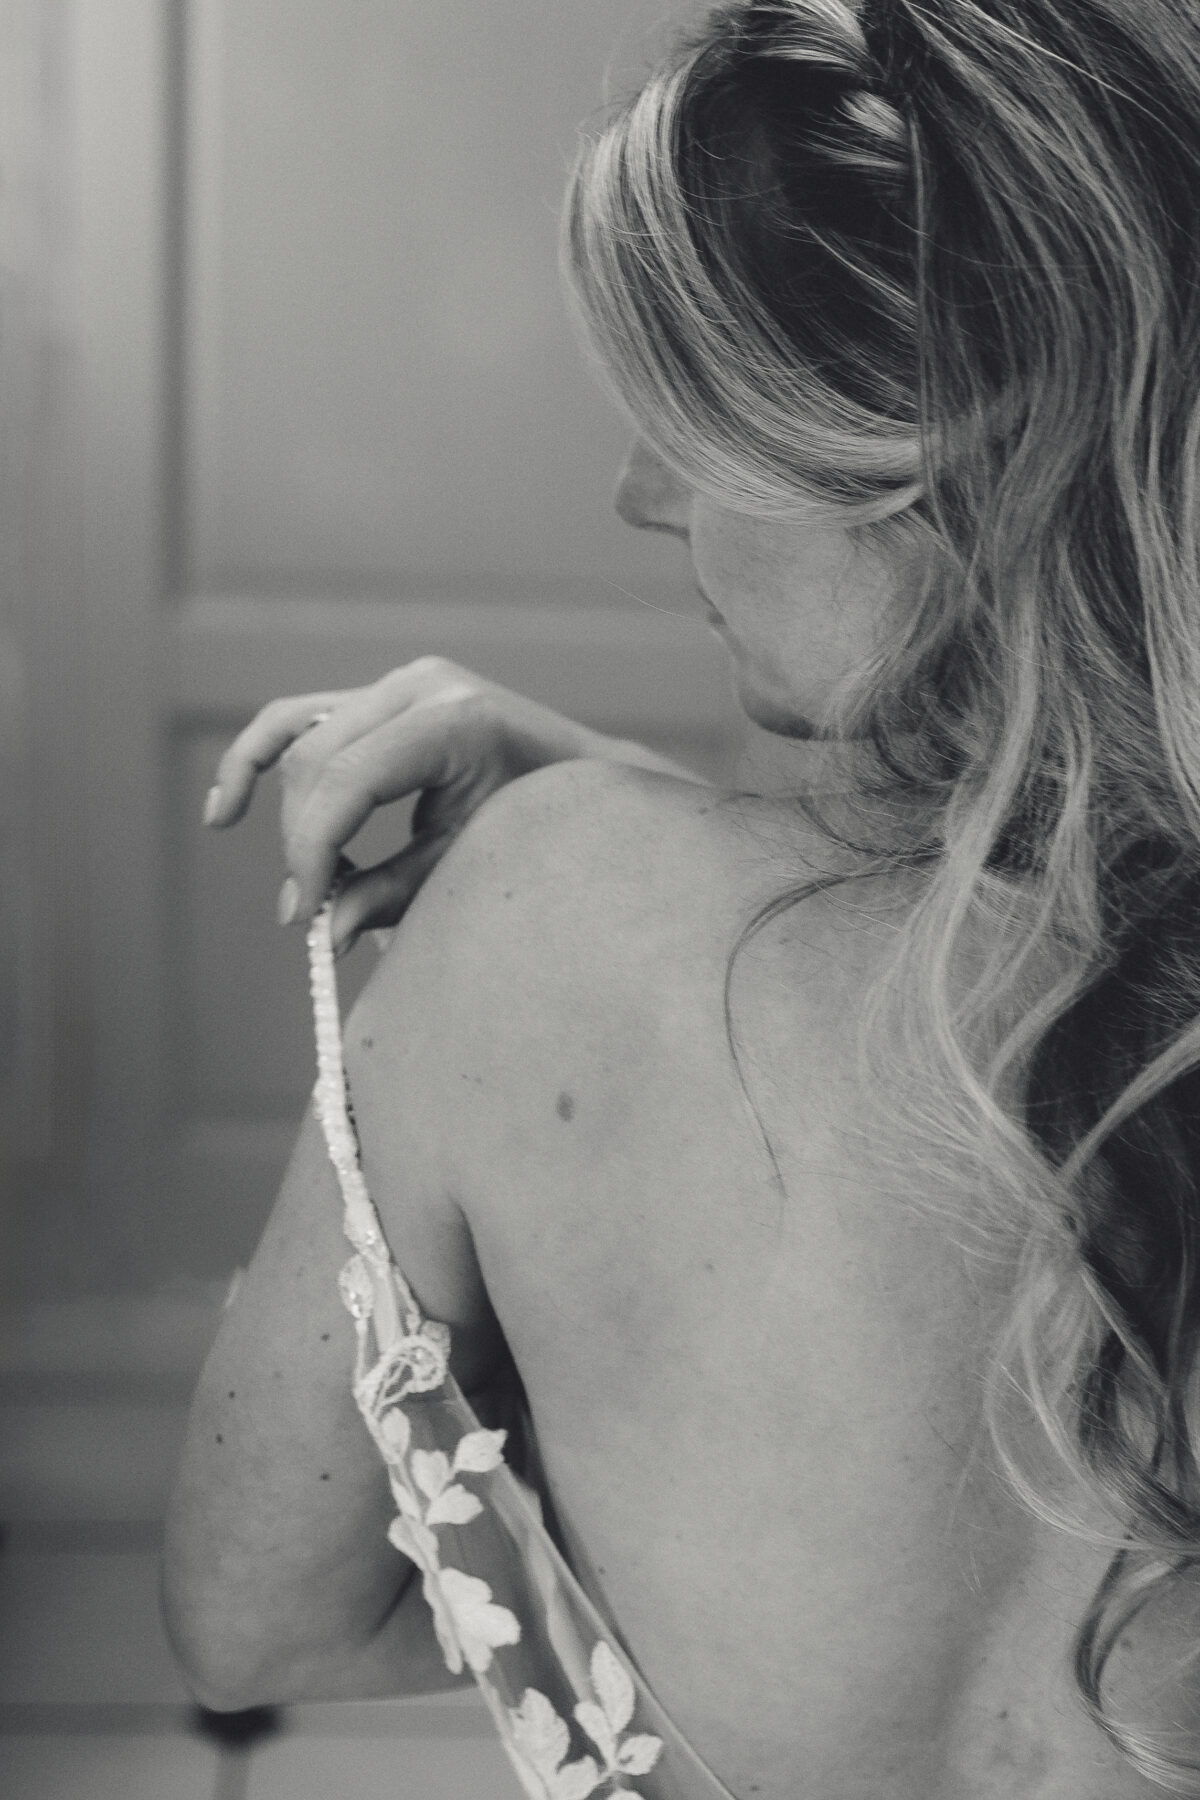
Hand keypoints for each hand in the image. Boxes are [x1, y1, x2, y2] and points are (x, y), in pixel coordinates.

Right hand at [203, 657, 616, 952]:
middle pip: (318, 760)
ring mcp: (401, 681)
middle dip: (303, 840)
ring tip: (265, 861)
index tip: (305, 911)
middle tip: (309, 911)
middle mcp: (423, 685)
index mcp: (456, 719)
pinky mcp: (383, 693)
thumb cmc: (537, 825)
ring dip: (280, 808)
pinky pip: (301, 716)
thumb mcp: (469, 864)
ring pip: (303, 739)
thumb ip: (394, 893)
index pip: (350, 778)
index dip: (314, 848)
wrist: (584, 779)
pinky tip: (227, 807)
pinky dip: (260, 756)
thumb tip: (325, 930)